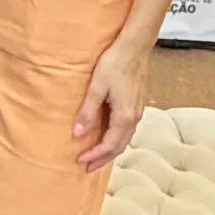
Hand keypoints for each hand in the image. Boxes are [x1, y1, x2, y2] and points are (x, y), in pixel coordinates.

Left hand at [73, 39, 147, 172]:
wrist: (134, 47)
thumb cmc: (114, 63)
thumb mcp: (97, 86)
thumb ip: (88, 111)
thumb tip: (77, 133)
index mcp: (125, 116)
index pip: (109, 145)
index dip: (94, 156)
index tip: (80, 161)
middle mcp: (134, 118)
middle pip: (119, 146)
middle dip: (102, 158)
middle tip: (86, 167)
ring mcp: (137, 111)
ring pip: (124, 139)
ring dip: (109, 149)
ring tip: (94, 155)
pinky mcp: (135, 103)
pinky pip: (125, 129)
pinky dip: (115, 138)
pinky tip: (106, 135)